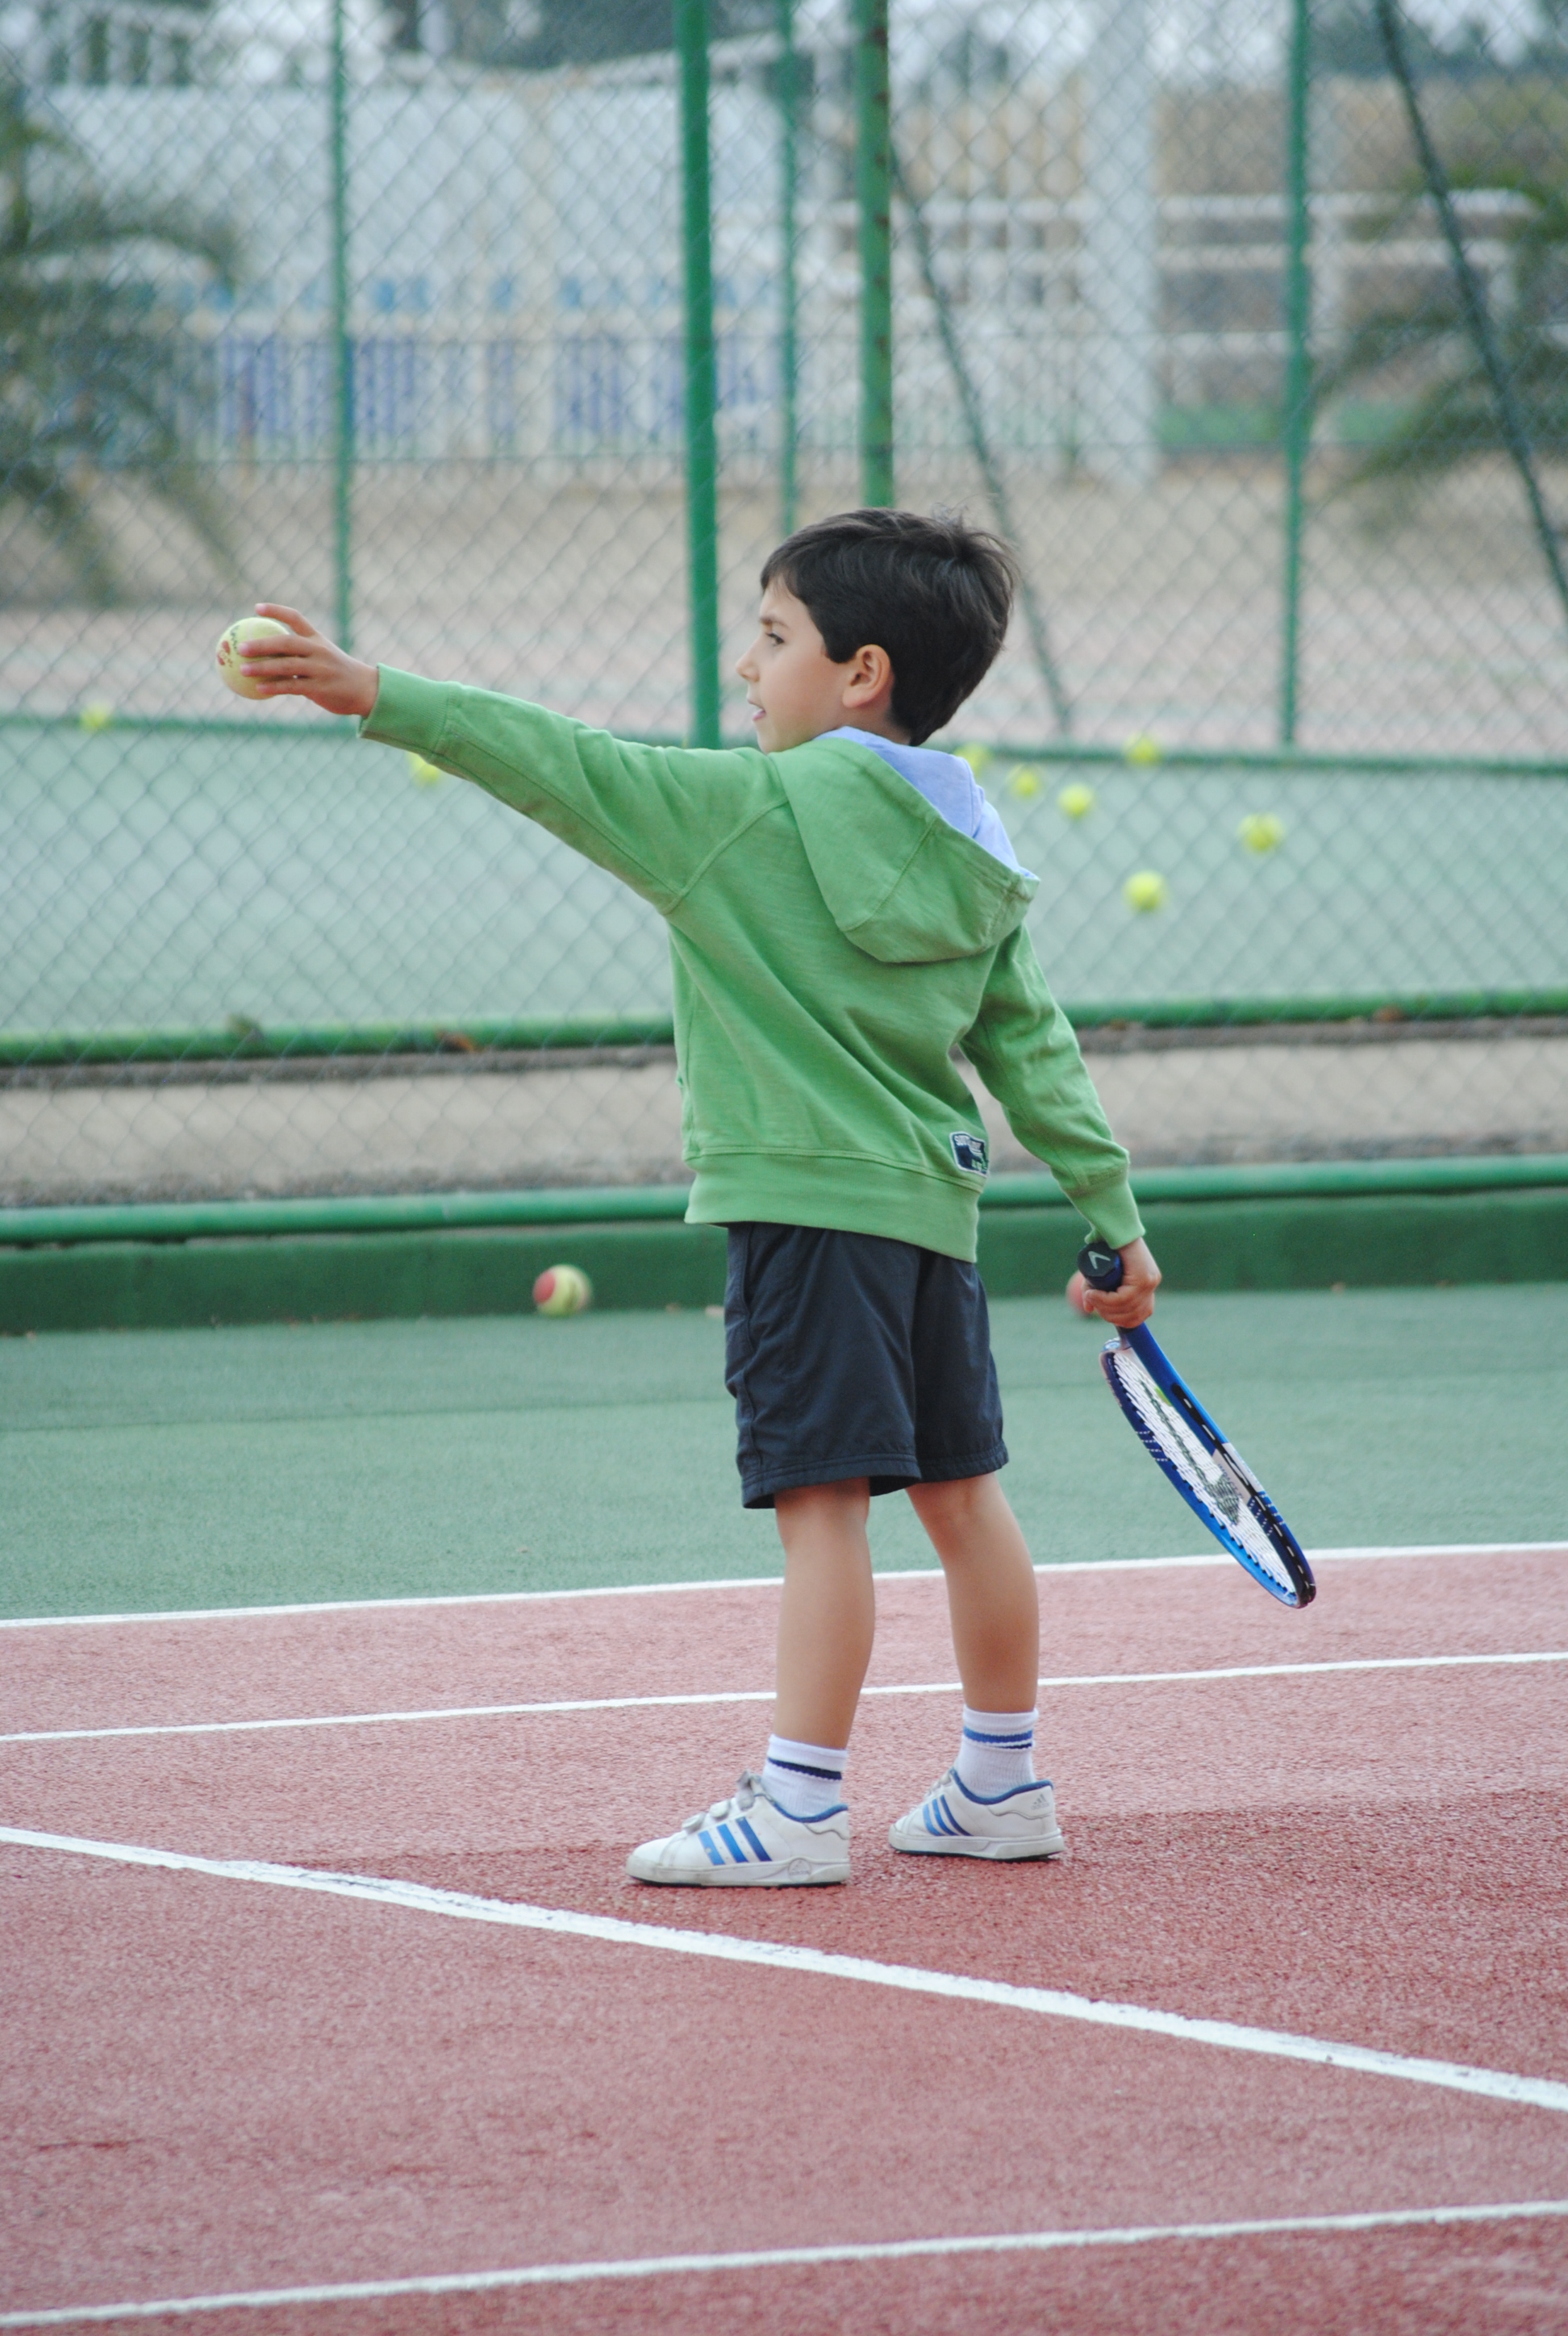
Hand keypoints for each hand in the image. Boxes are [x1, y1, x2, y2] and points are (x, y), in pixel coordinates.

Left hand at [240, 604, 379, 718]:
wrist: (365, 690)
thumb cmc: (338, 673)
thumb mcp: (323, 656)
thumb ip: (300, 654)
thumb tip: (267, 655)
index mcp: (317, 638)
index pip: (296, 618)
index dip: (276, 611)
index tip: (256, 608)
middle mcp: (318, 650)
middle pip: (286, 642)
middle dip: (262, 644)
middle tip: (242, 647)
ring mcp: (320, 669)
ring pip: (286, 666)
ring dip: (262, 667)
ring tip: (243, 669)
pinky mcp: (320, 688)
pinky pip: (293, 686)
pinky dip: (275, 687)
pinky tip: (259, 689)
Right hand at [1067, 1235, 1161, 1328]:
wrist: (1114, 1227)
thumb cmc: (1106, 1247)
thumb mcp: (1103, 1274)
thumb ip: (1098, 1292)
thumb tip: (1089, 1310)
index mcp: (1146, 1285)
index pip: (1140, 1315)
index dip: (1121, 1320)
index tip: (1104, 1314)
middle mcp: (1151, 1284)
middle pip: (1133, 1315)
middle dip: (1109, 1315)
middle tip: (1092, 1303)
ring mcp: (1149, 1281)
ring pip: (1126, 1308)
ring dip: (1104, 1306)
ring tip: (1090, 1296)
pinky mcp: (1143, 1278)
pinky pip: (1123, 1298)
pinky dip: (1106, 1299)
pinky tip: (1095, 1295)